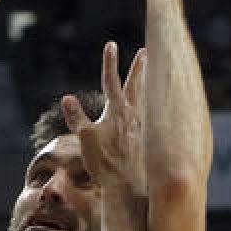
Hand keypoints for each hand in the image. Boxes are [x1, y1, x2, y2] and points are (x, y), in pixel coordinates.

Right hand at [62, 42, 146, 192]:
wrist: (130, 185)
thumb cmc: (105, 163)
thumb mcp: (85, 139)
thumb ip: (77, 118)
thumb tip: (66, 98)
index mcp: (116, 110)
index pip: (111, 80)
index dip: (110, 62)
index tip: (111, 44)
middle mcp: (135, 114)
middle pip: (137, 85)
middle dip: (139, 68)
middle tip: (146, 53)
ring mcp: (146, 126)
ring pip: (150, 99)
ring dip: (151, 86)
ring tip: (156, 77)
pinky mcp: (154, 139)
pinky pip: (159, 118)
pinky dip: (160, 109)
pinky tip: (164, 112)